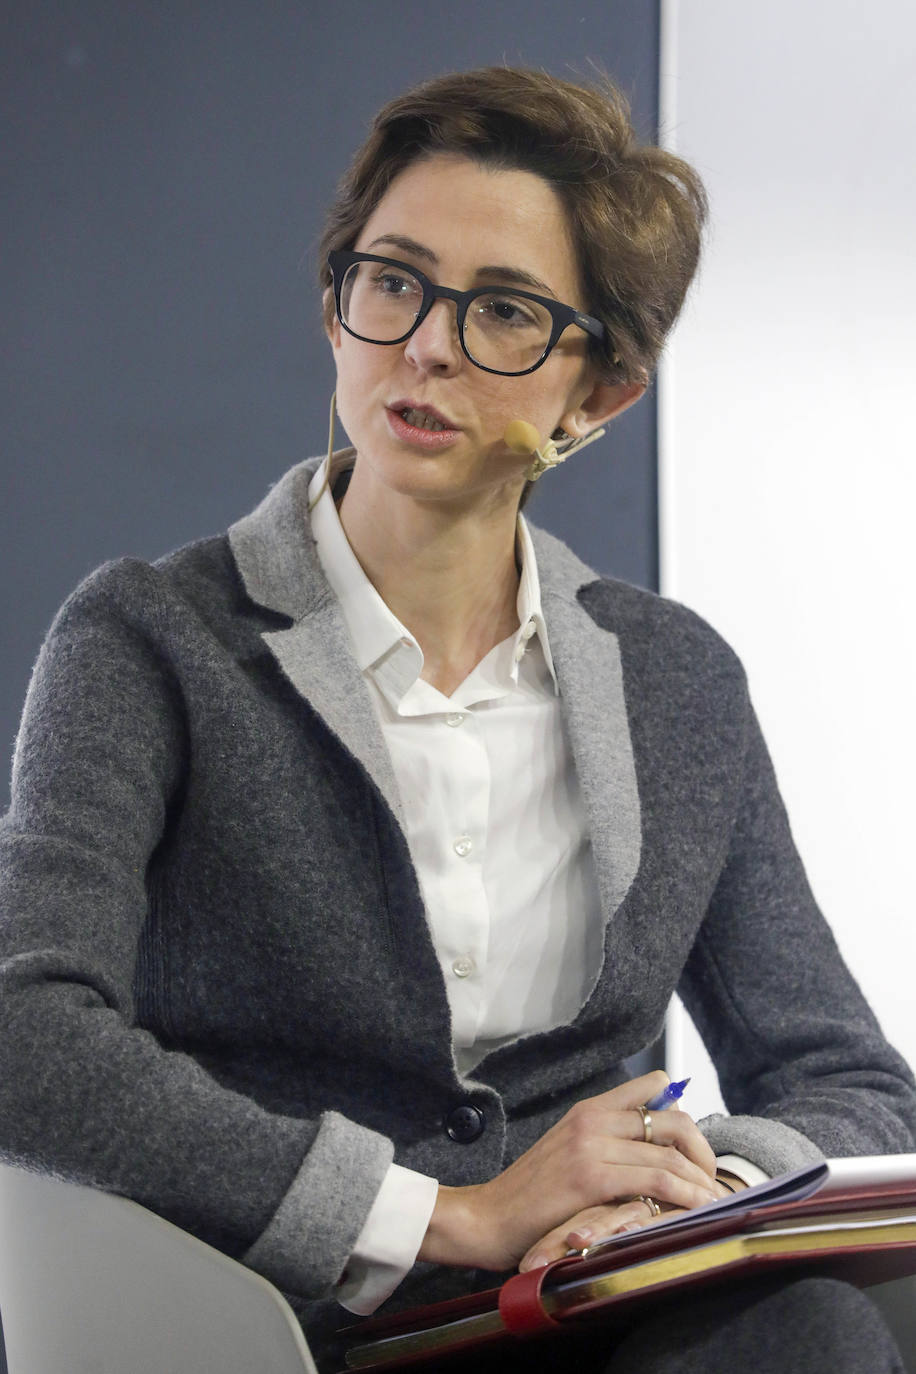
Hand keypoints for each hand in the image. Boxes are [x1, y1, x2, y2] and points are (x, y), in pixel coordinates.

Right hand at [418, 1071, 720, 1273]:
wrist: (487, 1218)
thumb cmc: (529, 1195)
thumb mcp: (569, 1153)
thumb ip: (605, 1144)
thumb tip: (654, 1153)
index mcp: (589, 1108)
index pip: (654, 1086)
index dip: (682, 1112)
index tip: (691, 1147)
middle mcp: (593, 1118)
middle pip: (673, 1117)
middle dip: (702, 1149)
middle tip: (708, 1178)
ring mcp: (591, 1145)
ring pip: (670, 1152)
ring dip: (699, 1180)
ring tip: (710, 1201)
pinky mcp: (591, 1177)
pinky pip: (656, 1179)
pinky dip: (684, 1194)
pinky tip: (693, 1209)